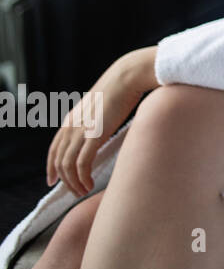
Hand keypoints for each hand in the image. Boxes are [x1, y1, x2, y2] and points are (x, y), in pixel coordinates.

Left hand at [46, 47, 155, 195]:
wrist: (127, 77)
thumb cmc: (122, 89)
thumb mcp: (102, 107)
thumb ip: (97, 120)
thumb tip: (103, 131)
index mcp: (71, 119)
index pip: (54, 149)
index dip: (51, 167)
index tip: (53, 181)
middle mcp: (71, 126)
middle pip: (58, 161)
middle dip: (65, 181)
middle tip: (75, 192)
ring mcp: (80, 130)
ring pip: (67, 166)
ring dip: (74, 183)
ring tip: (84, 191)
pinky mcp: (93, 135)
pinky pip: (81, 164)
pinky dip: (83, 178)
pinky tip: (91, 184)